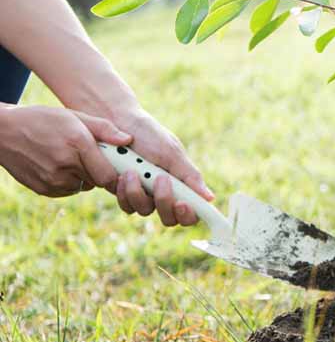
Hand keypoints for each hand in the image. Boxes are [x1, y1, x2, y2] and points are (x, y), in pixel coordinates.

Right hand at [0, 105, 129, 196]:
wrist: (3, 132)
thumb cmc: (43, 120)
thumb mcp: (75, 116)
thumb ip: (104, 129)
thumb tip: (128, 140)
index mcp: (77, 144)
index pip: (108, 175)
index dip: (116, 174)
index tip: (118, 167)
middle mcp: (65, 165)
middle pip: (97, 181)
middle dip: (100, 171)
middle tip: (92, 157)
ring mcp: (52, 180)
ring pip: (83, 186)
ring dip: (84, 177)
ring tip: (71, 158)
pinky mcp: (43, 189)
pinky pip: (67, 190)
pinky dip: (68, 181)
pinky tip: (58, 165)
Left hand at [109, 107, 211, 226]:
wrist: (118, 123)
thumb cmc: (149, 134)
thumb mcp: (172, 153)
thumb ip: (190, 176)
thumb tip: (210, 198)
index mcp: (182, 185)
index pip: (191, 212)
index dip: (189, 214)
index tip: (183, 203)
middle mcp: (164, 194)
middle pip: (169, 218)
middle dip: (164, 202)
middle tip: (160, 180)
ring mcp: (144, 195)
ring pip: (145, 211)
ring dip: (139, 193)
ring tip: (133, 171)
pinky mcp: (124, 194)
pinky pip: (126, 206)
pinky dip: (124, 192)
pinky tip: (123, 174)